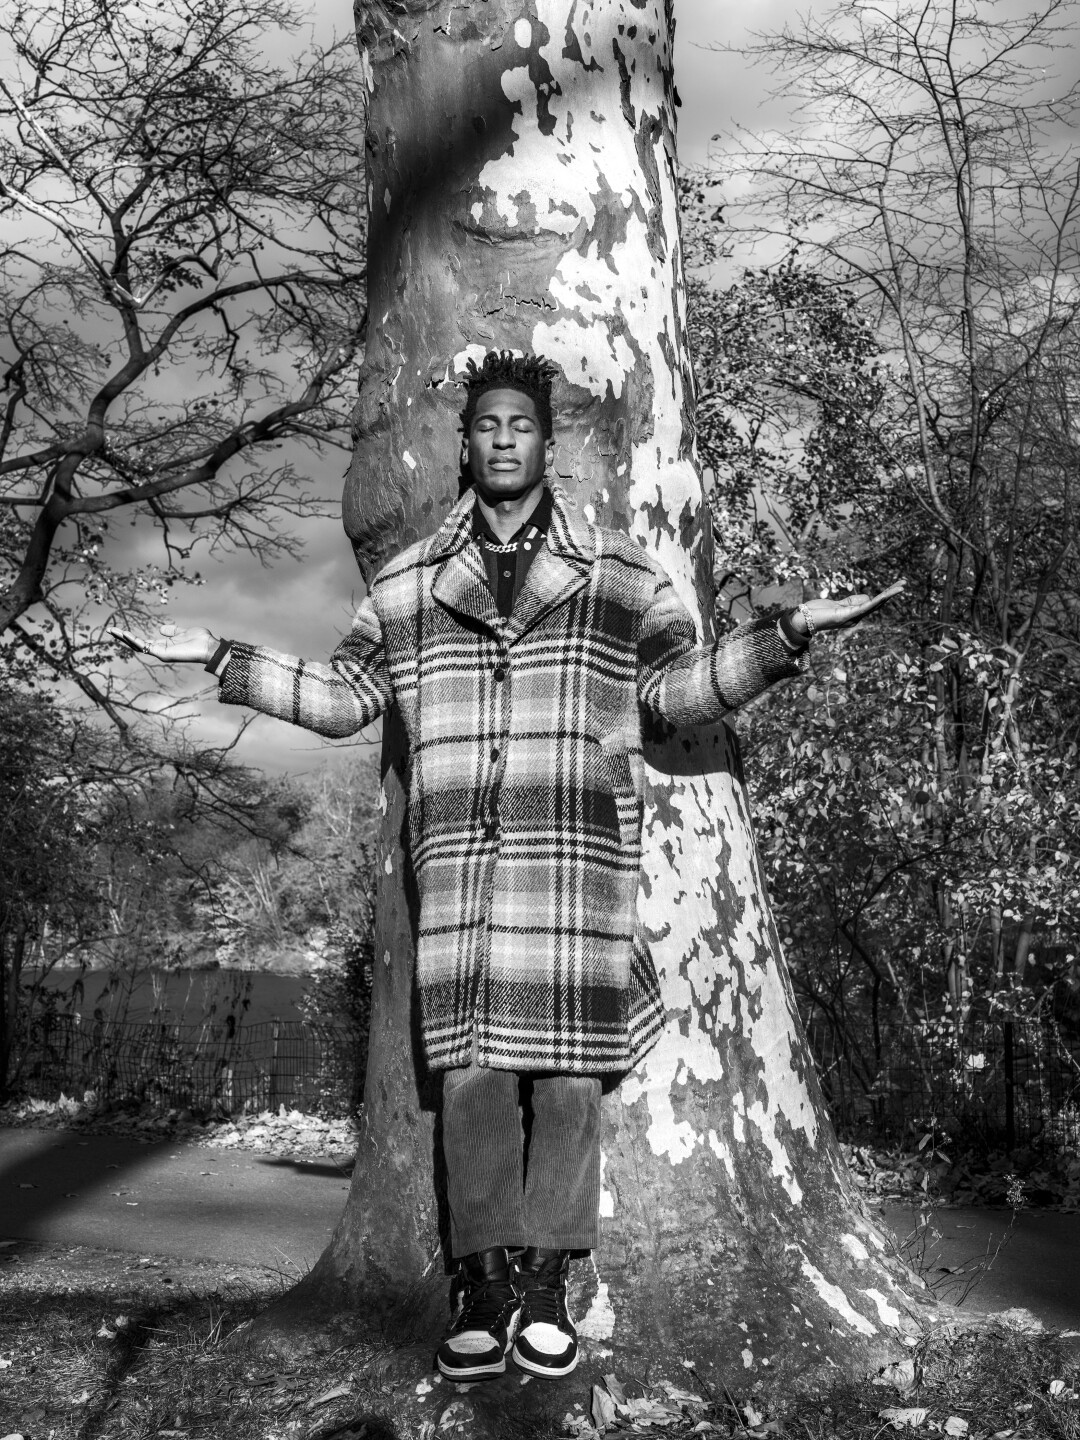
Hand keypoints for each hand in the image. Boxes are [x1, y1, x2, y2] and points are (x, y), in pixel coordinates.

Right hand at [110, 622, 217, 664]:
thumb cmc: (200, 640)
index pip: (143, 641)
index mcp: (163, 645)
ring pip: (138, 646)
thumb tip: (161, 629)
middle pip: (136, 644)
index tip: (120, 630)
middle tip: (109, 630)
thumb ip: (172, 631)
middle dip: (123, 638)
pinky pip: (146, 647)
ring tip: (112, 631)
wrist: (209, 646)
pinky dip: (135, 641)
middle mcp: (160, 650)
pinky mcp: (163, 654)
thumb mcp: (183, 631)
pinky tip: (126, 634)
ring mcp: (160, 653)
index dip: (131, 637)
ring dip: (125, 638)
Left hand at [790, 579, 905, 638]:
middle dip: (891, 593)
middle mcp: (856, 618)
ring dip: (888, 595)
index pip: (873, 603)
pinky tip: (884, 596)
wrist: (802, 619)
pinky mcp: (847, 616)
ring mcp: (852, 618)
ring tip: (900, 586)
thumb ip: (851, 601)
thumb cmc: (817, 612)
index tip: (896, 585)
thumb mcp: (837, 604)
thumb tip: (868, 597)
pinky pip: (864, 607)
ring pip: (875, 605)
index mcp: (854, 615)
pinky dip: (876, 601)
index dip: (885, 595)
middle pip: (877, 604)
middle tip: (904, 583)